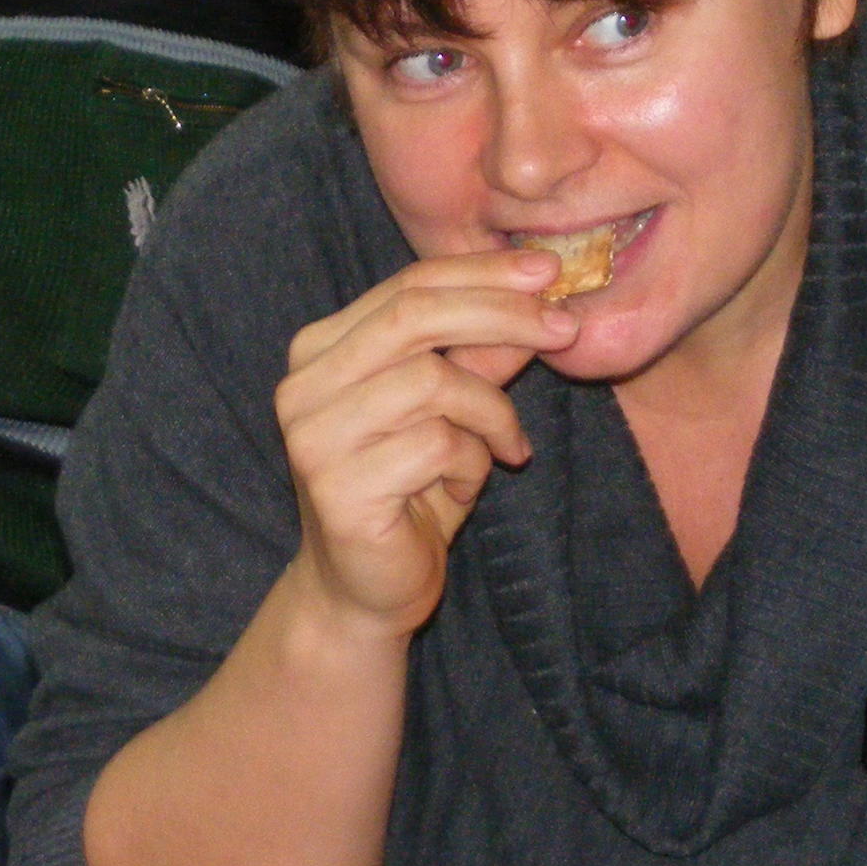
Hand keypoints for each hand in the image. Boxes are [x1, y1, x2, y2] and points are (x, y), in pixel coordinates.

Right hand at [275, 251, 577, 640]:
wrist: (364, 593)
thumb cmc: (409, 493)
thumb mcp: (453, 411)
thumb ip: (478, 356)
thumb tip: (538, 296)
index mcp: (321, 350)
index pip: (406, 286)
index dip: (480, 273)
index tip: (548, 272)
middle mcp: (302, 384)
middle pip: (412, 317)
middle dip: (499, 314)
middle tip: (564, 329)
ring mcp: (313, 435)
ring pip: (432, 381)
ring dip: (491, 412)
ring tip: (506, 447)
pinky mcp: (336, 487)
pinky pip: (436, 445)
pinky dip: (471, 463)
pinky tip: (461, 491)